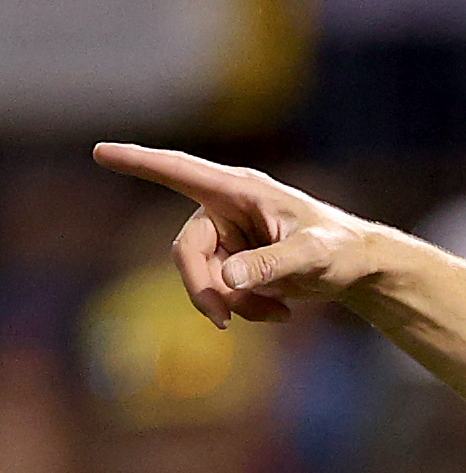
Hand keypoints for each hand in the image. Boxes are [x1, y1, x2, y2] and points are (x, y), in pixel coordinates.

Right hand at [91, 143, 395, 328]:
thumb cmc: (342, 249)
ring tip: (277, 314)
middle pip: (186, 251)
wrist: (359, 268)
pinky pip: (220, 292)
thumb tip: (227, 278)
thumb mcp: (314, 257)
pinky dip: (244, 308)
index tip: (100, 152)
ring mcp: (227, 237)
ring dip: (233, 303)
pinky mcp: (234, 261)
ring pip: (203, 277)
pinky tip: (281, 314)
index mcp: (240, 191)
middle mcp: (225, 209)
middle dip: (203, 288)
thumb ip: (272, 264)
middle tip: (223, 320)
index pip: (180, 172)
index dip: (139, 163)